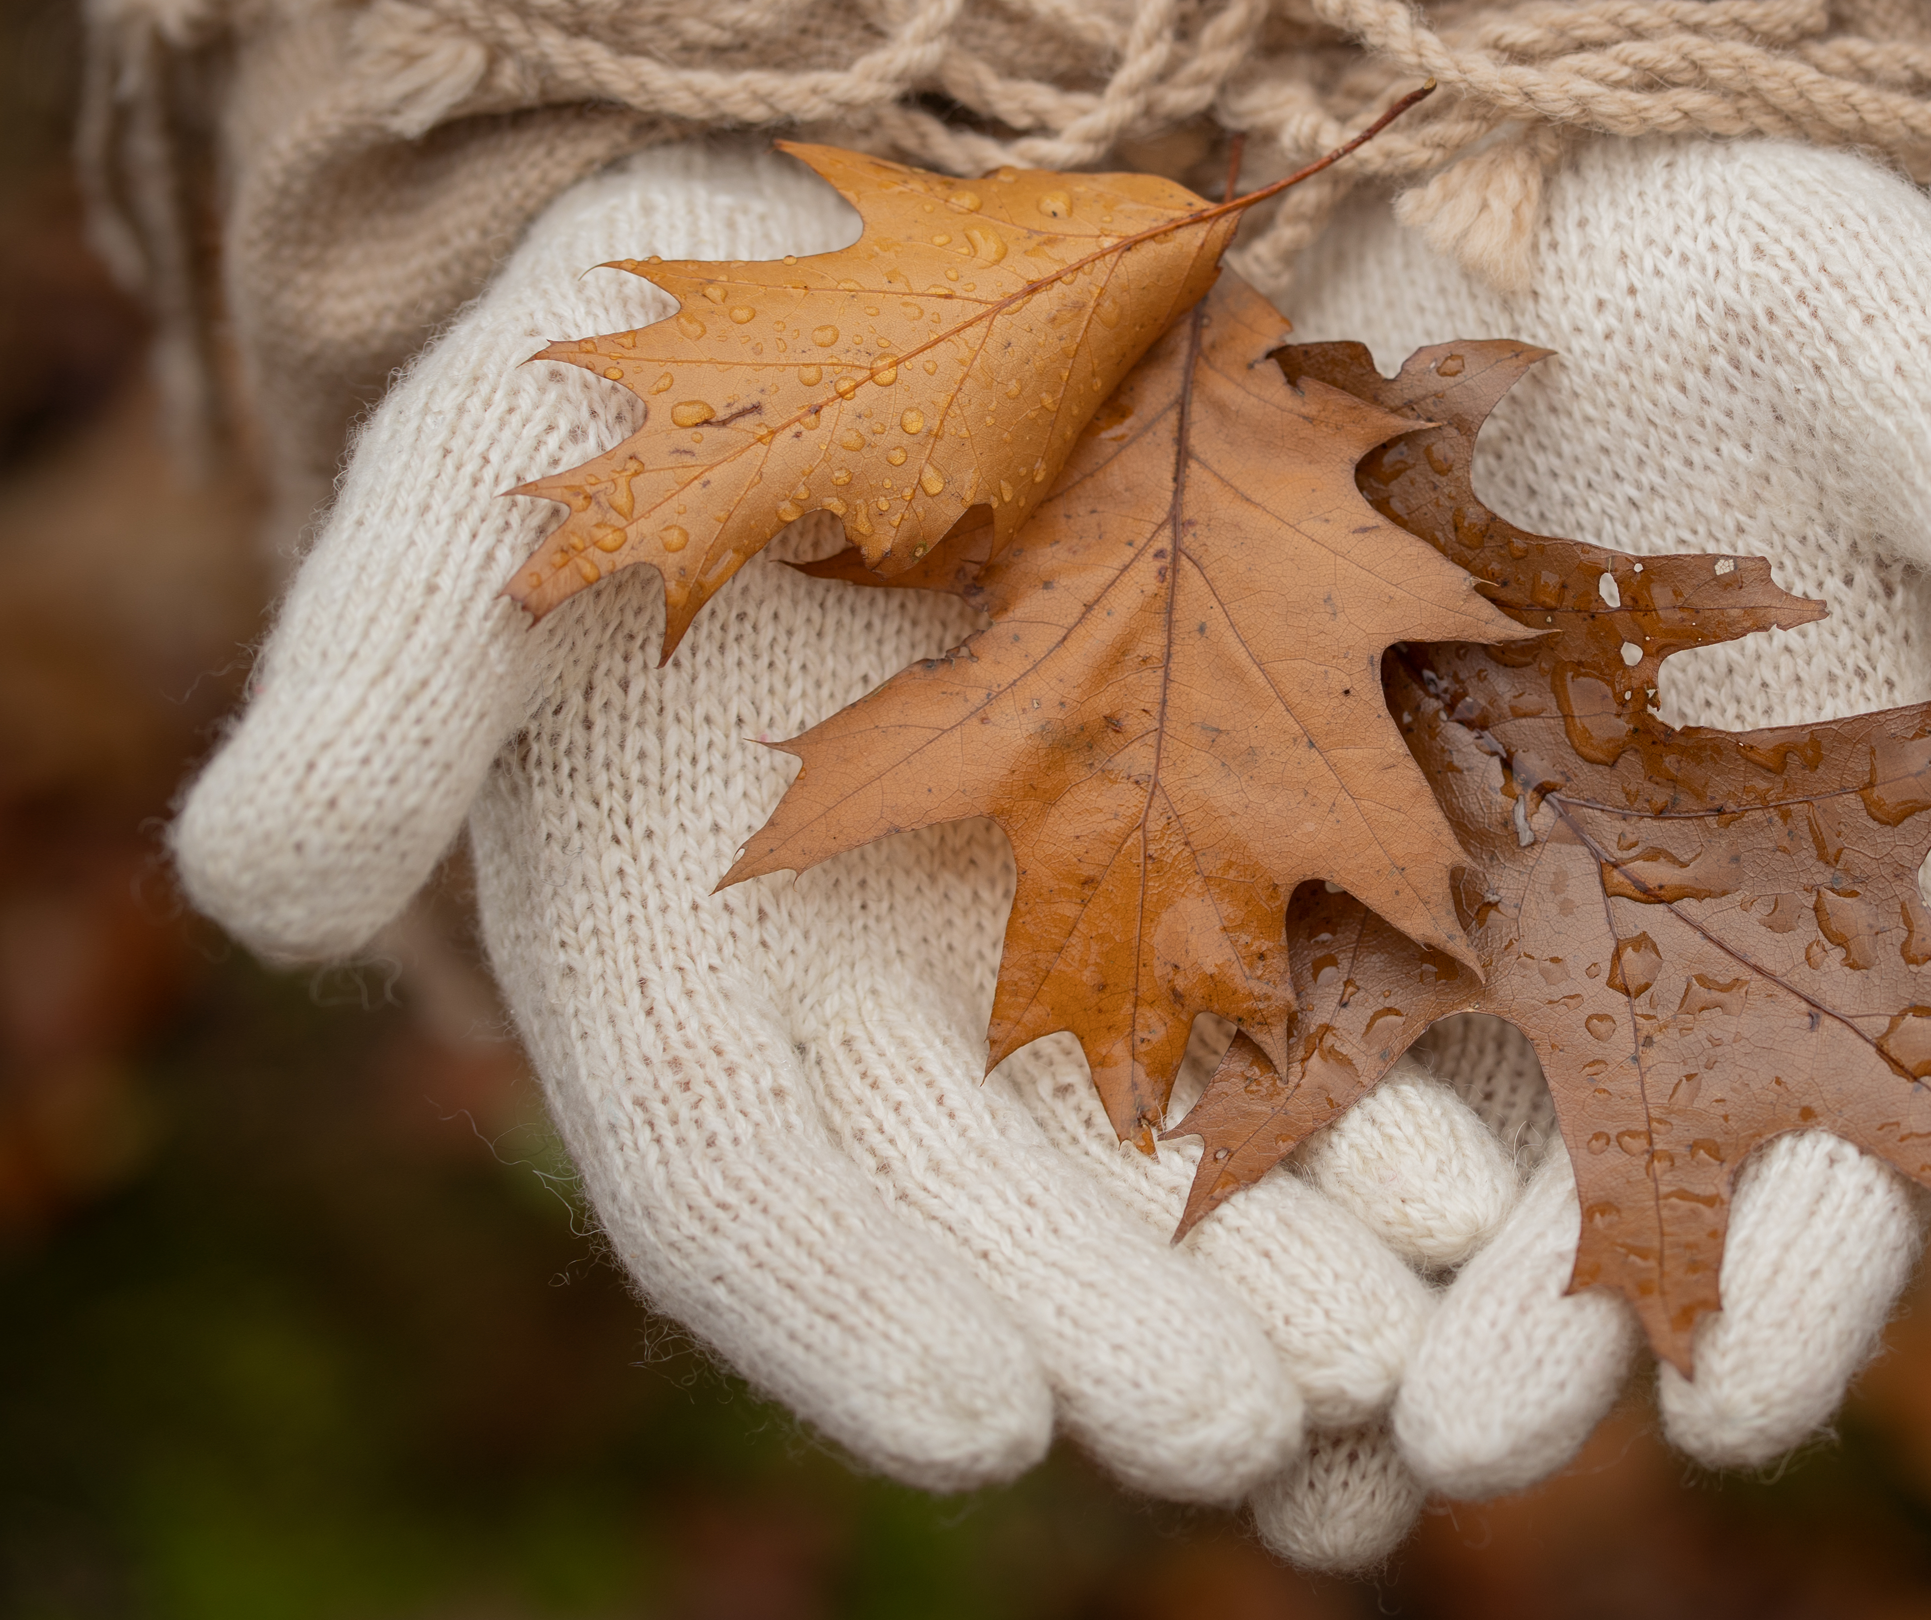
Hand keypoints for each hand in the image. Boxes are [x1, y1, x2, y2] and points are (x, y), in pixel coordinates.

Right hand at [167, 139, 1525, 1566]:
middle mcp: (868, 976)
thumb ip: (384, 677)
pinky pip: (1295, 980)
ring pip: (1156, 1133)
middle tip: (1250, 1432)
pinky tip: (1477, 1177)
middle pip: (988, 1202)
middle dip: (1114, 1323)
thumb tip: (262, 891)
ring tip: (1401, 1360)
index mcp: (673, 946)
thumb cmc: (648, 374)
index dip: (853, 1305)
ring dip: (1277, 1254)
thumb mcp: (494, 483)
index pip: (744, 1174)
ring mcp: (1045, 910)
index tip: (988, 1429)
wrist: (859, 268)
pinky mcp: (1205, 816)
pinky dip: (1375, 1084)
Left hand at [1280, 135, 1930, 1496]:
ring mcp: (1457, 877)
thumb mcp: (1867, 318)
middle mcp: (1647, 904)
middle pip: (1618, 1161)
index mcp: (1824, 842)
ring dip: (1368, 1287)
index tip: (1745, 1394)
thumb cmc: (1709, 240)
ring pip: (1425, 1134)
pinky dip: (1219, 1131)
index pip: (1853, 1091)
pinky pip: (1251, 998)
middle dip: (1551, 1317)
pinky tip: (1152, 1237)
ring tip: (1304, 1432)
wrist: (1479, 168)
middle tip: (1465, 1444)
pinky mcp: (1285, 813)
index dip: (1820, 1252)